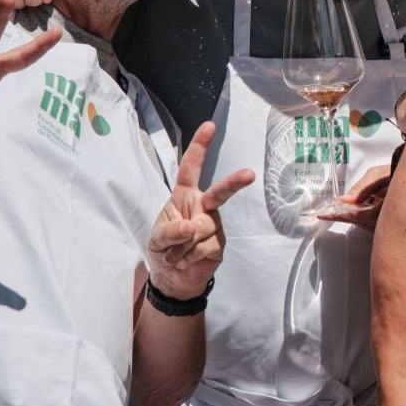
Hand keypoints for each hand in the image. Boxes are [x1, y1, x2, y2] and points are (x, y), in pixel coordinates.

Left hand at [146, 121, 254, 300]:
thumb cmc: (163, 250)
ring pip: (204, 228)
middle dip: (234, 183)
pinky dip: (190, 256)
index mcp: (184, 196)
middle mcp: (203, 206)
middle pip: (219, 192)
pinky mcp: (220, 245)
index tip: (210, 126)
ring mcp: (214, 225)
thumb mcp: (157, 238)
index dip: (200, 147)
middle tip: (249, 175)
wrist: (173, 279)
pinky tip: (185, 261)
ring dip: (184, 245)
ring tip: (175, 255)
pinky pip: (207, 247)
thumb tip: (192, 227)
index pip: (191, 168)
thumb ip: (170, 231)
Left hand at [315, 163, 392, 228]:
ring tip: (340, 208)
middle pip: (358, 222)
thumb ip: (360, 189)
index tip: (323, 214)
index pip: (355, 216)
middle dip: (343, 216)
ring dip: (352, 216)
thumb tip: (344, 200)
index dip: (338, 215)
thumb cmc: (398, 170)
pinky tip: (358, 206)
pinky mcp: (389, 219)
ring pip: (364, 223)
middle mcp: (386, 218)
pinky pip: (371, 222)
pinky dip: (361, 215)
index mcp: (383, 208)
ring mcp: (388, 220)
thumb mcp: (377, 175)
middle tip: (328, 212)